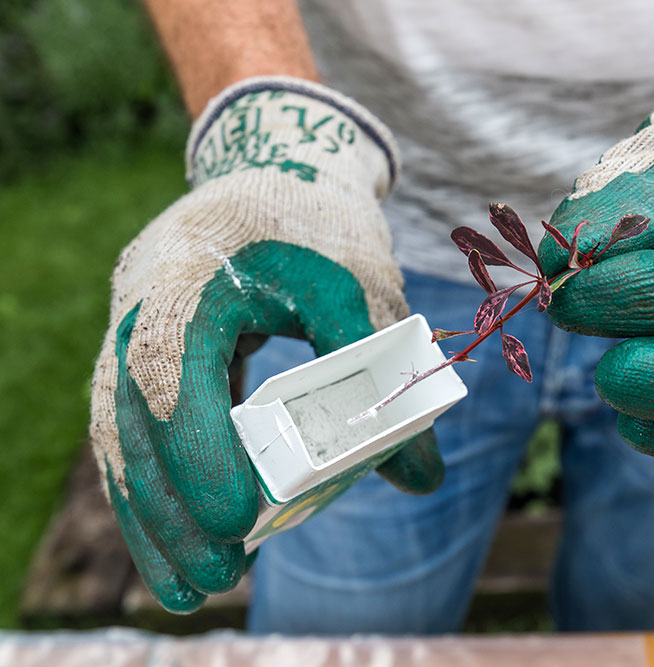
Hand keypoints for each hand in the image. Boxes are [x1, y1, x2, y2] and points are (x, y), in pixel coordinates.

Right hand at [90, 77, 442, 611]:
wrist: (280, 170)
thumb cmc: (323, 223)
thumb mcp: (361, 284)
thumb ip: (384, 375)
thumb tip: (421, 476)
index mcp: (187, 269)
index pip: (171, 366)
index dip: (195, 446)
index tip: (235, 517)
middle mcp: (141, 300)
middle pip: (132, 416)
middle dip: (168, 505)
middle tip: (213, 579)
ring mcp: (134, 326)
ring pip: (123, 432)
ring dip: (154, 513)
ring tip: (192, 586)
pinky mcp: (150, 351)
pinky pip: (139, 426)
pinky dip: (161, 483)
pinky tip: (187, 537)